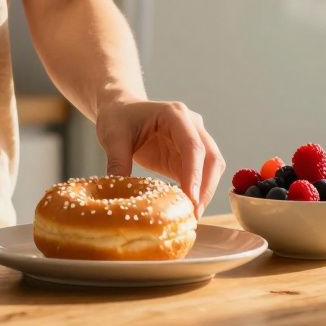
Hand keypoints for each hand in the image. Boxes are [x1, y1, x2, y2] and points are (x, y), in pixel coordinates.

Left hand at [95, 100, 224, 217]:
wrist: (121, 110)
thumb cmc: (118, 117)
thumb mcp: (113, 137)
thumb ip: (117, 162)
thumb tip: (119, 190)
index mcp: (175, 114)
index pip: (192, 145)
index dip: (194, 173)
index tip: (191, 198)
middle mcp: (191, 125)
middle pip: (211, 157)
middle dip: (205, 187)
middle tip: (193, 214)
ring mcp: (194, 139)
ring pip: (212, 167)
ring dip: (205, 191)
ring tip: (191, 215)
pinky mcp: (189, 156)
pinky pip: (200, 175)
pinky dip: (197, 191)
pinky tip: (186, 208)